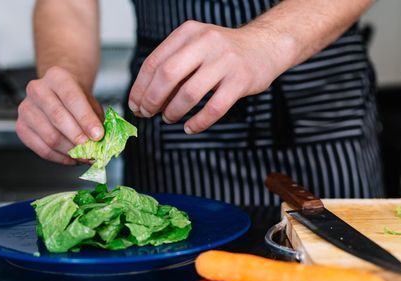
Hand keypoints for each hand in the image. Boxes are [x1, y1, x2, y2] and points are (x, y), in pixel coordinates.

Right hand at [16, 66, 103, 164]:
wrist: (58, 93)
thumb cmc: (76, 98)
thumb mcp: (91, 102)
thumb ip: (96, 119)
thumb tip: (101, 141)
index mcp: (57, 77)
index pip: (71, 98)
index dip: (86, 119)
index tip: (98, 136)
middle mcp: (38, 90)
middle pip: (58, 118)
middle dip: (78, 138)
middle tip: (92, 151)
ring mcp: (26, 108)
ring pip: (50, 136)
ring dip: (71, 151)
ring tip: (85, 156)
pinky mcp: (21, 127)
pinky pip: (42, 149)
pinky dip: (60, 157)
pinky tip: (72, 158)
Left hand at [128, 20, 294, 133]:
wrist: (265, 46)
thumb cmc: (224, 52)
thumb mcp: (196, 47)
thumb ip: (173, 66)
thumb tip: (146, 98)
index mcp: (188, 33)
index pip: (154, 62)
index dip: (140, 88)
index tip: (135, 104)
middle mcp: (205, 43)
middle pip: (167, 76)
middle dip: (152, 100)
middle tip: (148, 114)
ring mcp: (225, 61)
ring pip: (189, 94)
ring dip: (173, 112)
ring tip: (169, 118)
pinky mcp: (240, 80)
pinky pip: (214, 108)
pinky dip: (198, 122)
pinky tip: (190, 128)